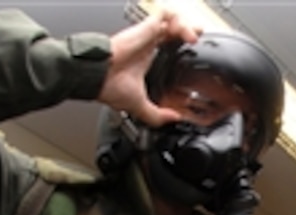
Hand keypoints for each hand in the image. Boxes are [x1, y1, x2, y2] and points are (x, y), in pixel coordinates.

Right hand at [98, 10, 199, 126]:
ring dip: (186, 27)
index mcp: (146, 58)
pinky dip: (179, 22)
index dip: (181, 46)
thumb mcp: (140, 105)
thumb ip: (157, 115)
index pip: (166, 46)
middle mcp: (147, 44)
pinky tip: (187, 37)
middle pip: (171, 30)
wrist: (98, 76)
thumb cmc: (109, 86)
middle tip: (198, 39)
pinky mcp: (146, 28)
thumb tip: (173, 119)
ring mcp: (147, 34)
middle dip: (188, 32)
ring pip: (171, 20)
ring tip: (194, 39)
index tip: (192, 53)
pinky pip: (166, 14)